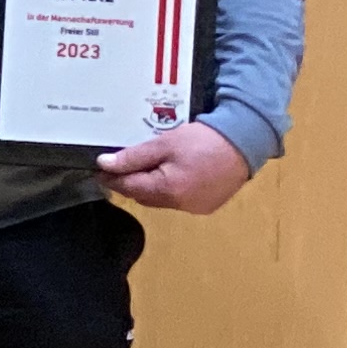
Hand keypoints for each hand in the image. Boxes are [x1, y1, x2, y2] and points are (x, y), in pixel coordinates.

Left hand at [98, 121, 253, 215]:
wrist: (245, 141)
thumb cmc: (204, 139)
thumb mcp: (164, 143)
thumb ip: (133, 156)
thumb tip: (104, 164)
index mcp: (168, 191)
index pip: (129, 188)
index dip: (113, 178)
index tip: (101, 168)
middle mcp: (181, 205)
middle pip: (144, 196)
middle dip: (131, 182)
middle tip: (122, 164)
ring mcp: (196, 208)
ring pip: (162, 200)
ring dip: (151, 186)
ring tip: (148, 165)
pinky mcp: (208, 205)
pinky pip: (179, 200)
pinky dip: (171, 189)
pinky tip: (172, 173)